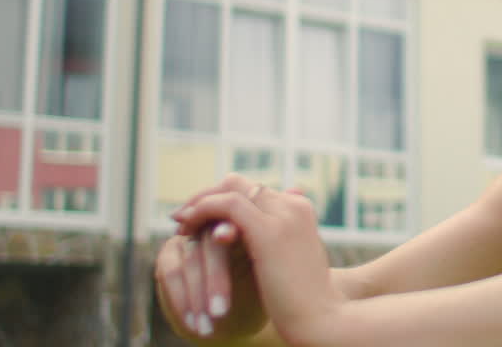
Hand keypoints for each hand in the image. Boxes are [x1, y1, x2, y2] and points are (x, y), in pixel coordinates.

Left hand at [172, 180, 340, 345]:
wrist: (321, 318)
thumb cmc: (305, 299)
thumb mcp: (290, 262)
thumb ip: (275, 241)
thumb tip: (249, 237)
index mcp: (300, 209)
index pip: (253, 190)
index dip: (222, 199)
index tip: (201, 216)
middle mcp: (293, 205)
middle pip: (240, 183)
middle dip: (208, 195)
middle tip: (183, 215)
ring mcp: (283, 215)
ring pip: (231, 188)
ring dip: (200, 201)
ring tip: (180, 221)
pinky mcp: (268, 231)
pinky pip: (226, 205)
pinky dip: (202, 211)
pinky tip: (186, 228)